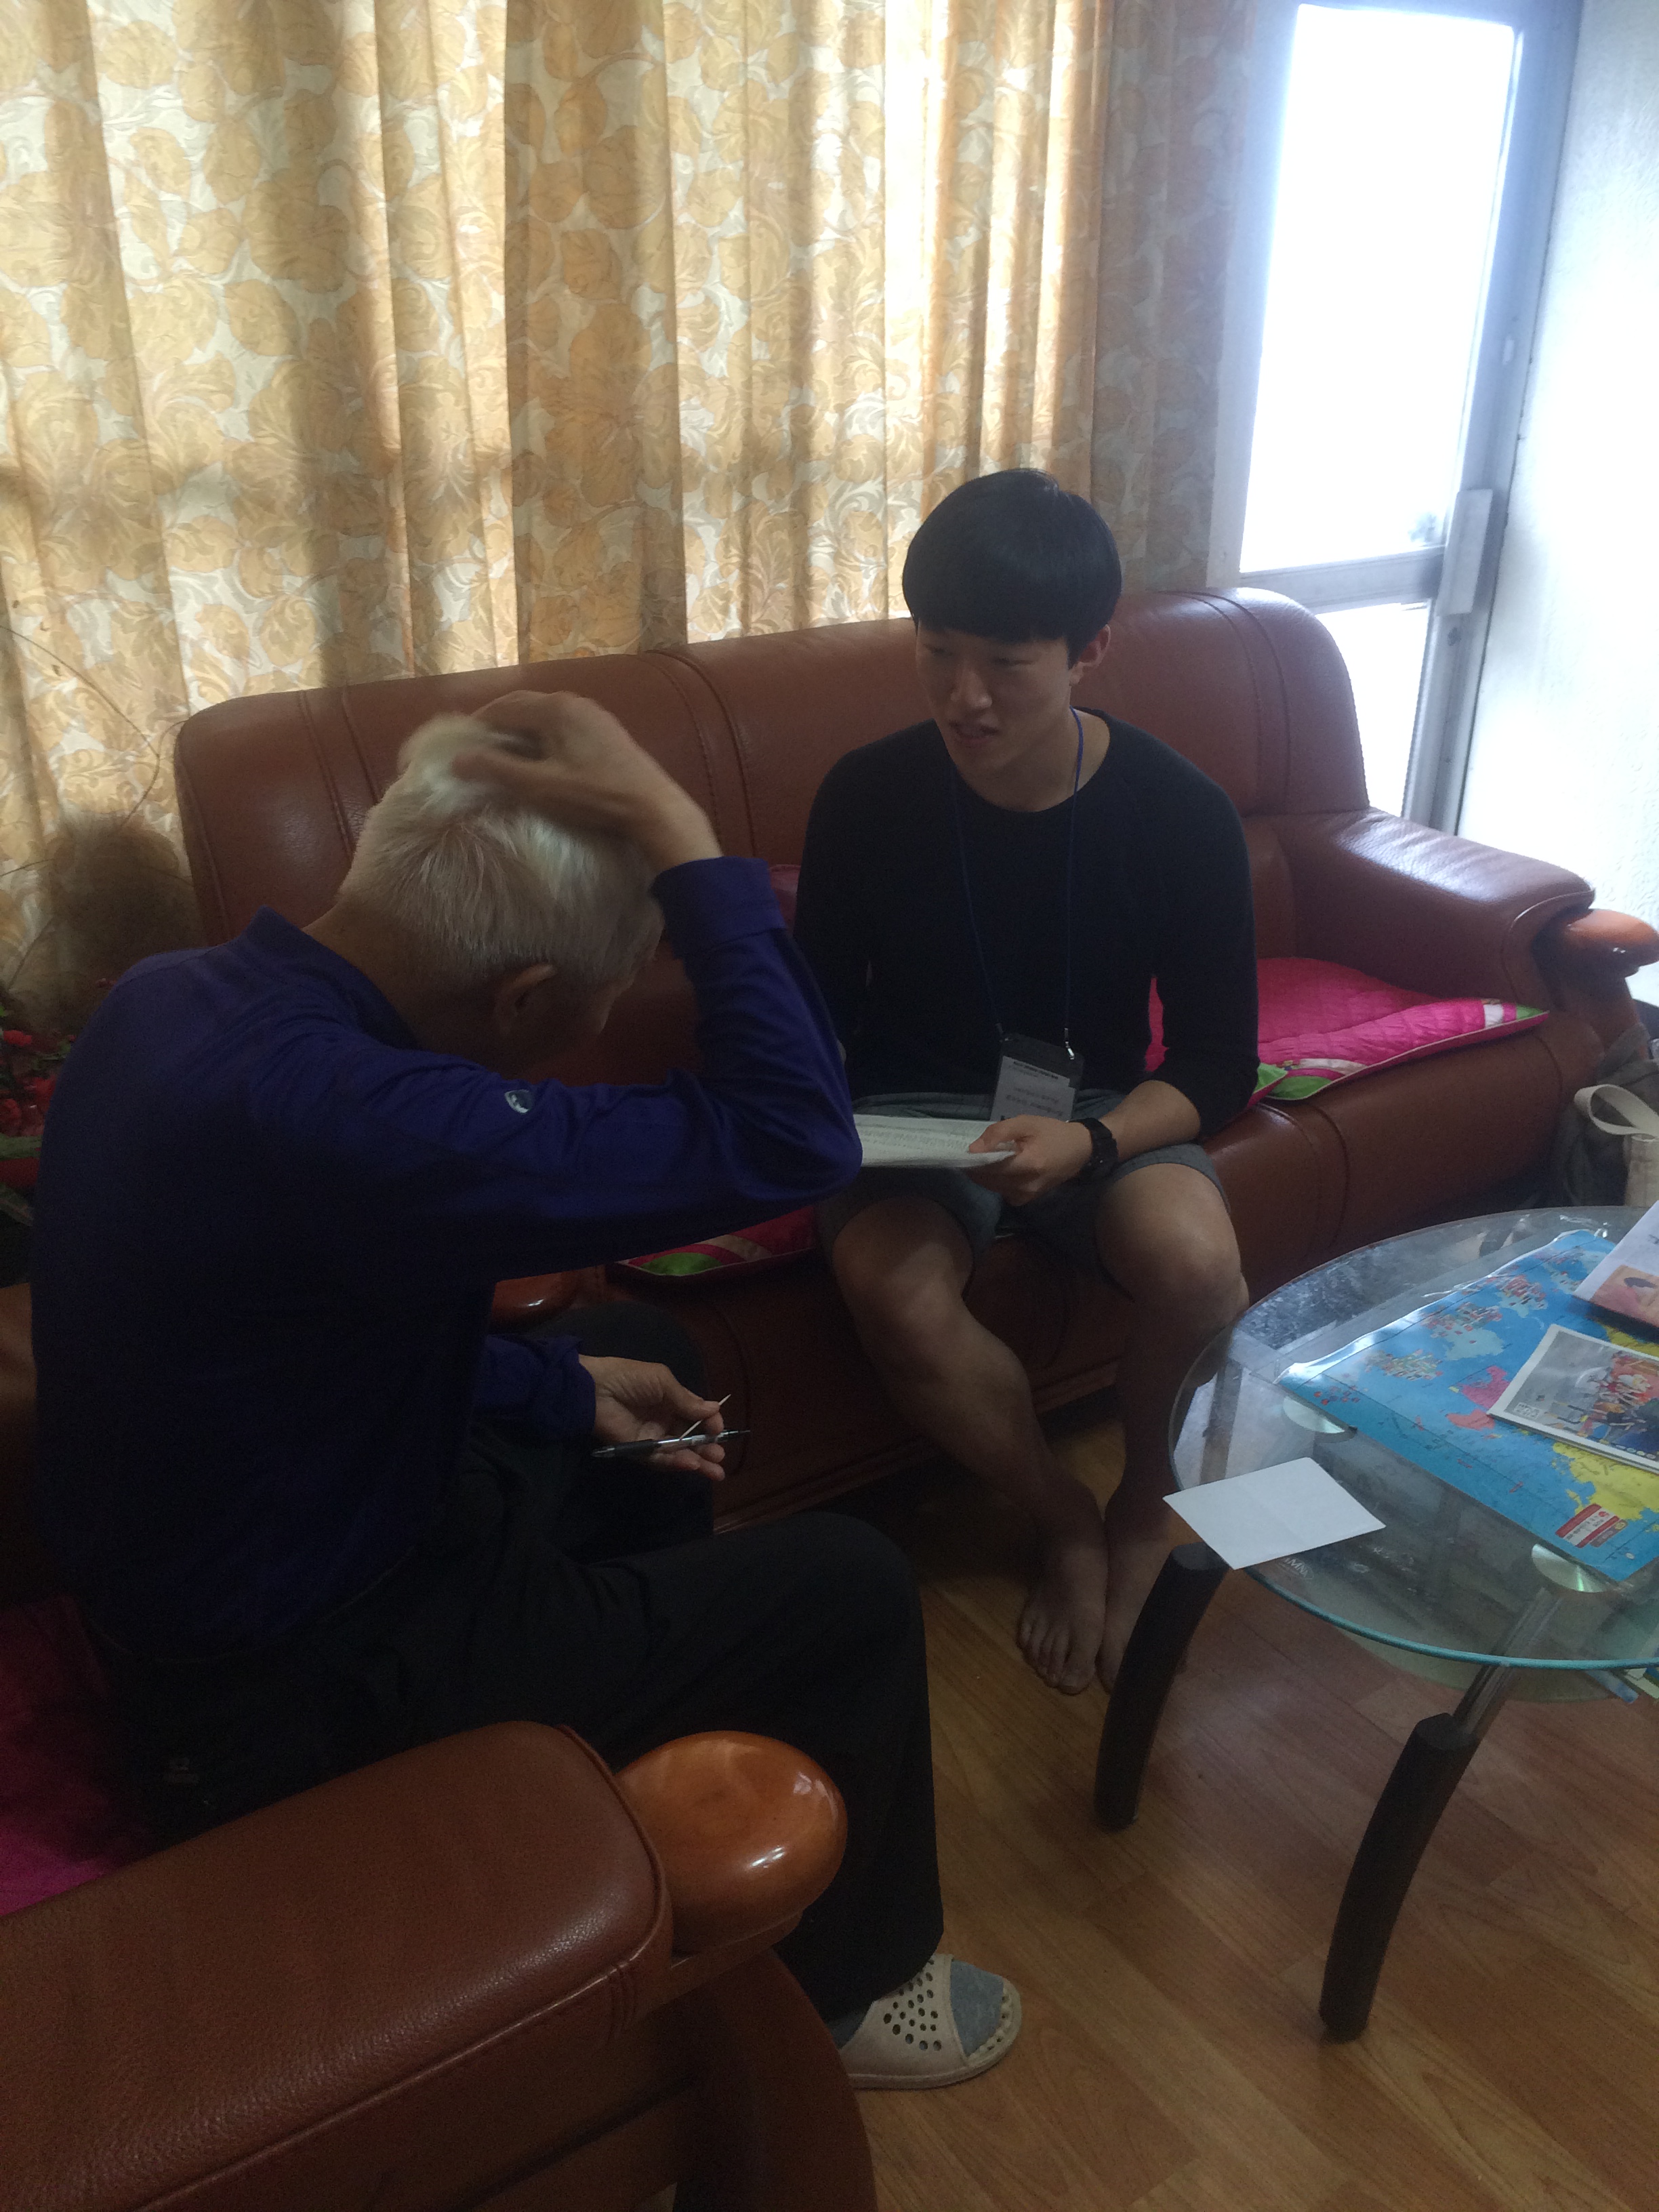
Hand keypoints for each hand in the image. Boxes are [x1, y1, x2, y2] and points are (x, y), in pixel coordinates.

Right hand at [454, 690, 720, 873]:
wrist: (653, 807)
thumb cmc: (593, 795)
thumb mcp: (539, 786)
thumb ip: (497, 770)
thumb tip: (458, 759)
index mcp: (554, 707)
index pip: (503, 706)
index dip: (478, 724)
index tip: (461, 743)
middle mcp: (573, 701)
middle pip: (525, 705)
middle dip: (499, 723)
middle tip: (479, 747)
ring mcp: (594, 714)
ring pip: (546, 714)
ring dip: (522, 728)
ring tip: (506, 753)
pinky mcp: (607, 731)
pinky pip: (565, 724)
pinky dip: (545, 735)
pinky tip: (543, 757)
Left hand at [580, 1354, 726, 1477]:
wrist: (595, 1390)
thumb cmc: (630, 1378)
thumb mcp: (662, 1382)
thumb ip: (686, 1400)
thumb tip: (715, 1410)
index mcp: (672, 1400)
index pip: (697, 1415)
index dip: (709, 1423)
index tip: (719, 1430)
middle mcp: (664, 1419)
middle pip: (691, 1438)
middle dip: (707, 1448)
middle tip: (721, 1457)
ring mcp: (652, 1436)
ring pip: (679, 1452)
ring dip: (697, 1461)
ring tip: (715, 1471)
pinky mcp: (638, 1450)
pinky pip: (660, 1458)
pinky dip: (676, 1462)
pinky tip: (692, 1463)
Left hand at [964, 1114, 1092, 1204]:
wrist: (1079, 1150)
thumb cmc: (1052, 1133)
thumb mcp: (1026, 1123)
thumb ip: (998, 1133)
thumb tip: (973, 1149)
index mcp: (1029, 1164)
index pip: (990, 1167)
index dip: (974, 1160)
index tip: (966, 1150)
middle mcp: (1026, 1186)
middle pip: (988, 1180)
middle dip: (976, 1167)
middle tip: (976, 1153)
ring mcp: (1026, 1196)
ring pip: (992, 1187)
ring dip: (985, 1175)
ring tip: (988, 1159)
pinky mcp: (1026, 1200)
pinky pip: (1001, 1191)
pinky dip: (996, 1181)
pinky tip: (1001, 1169)